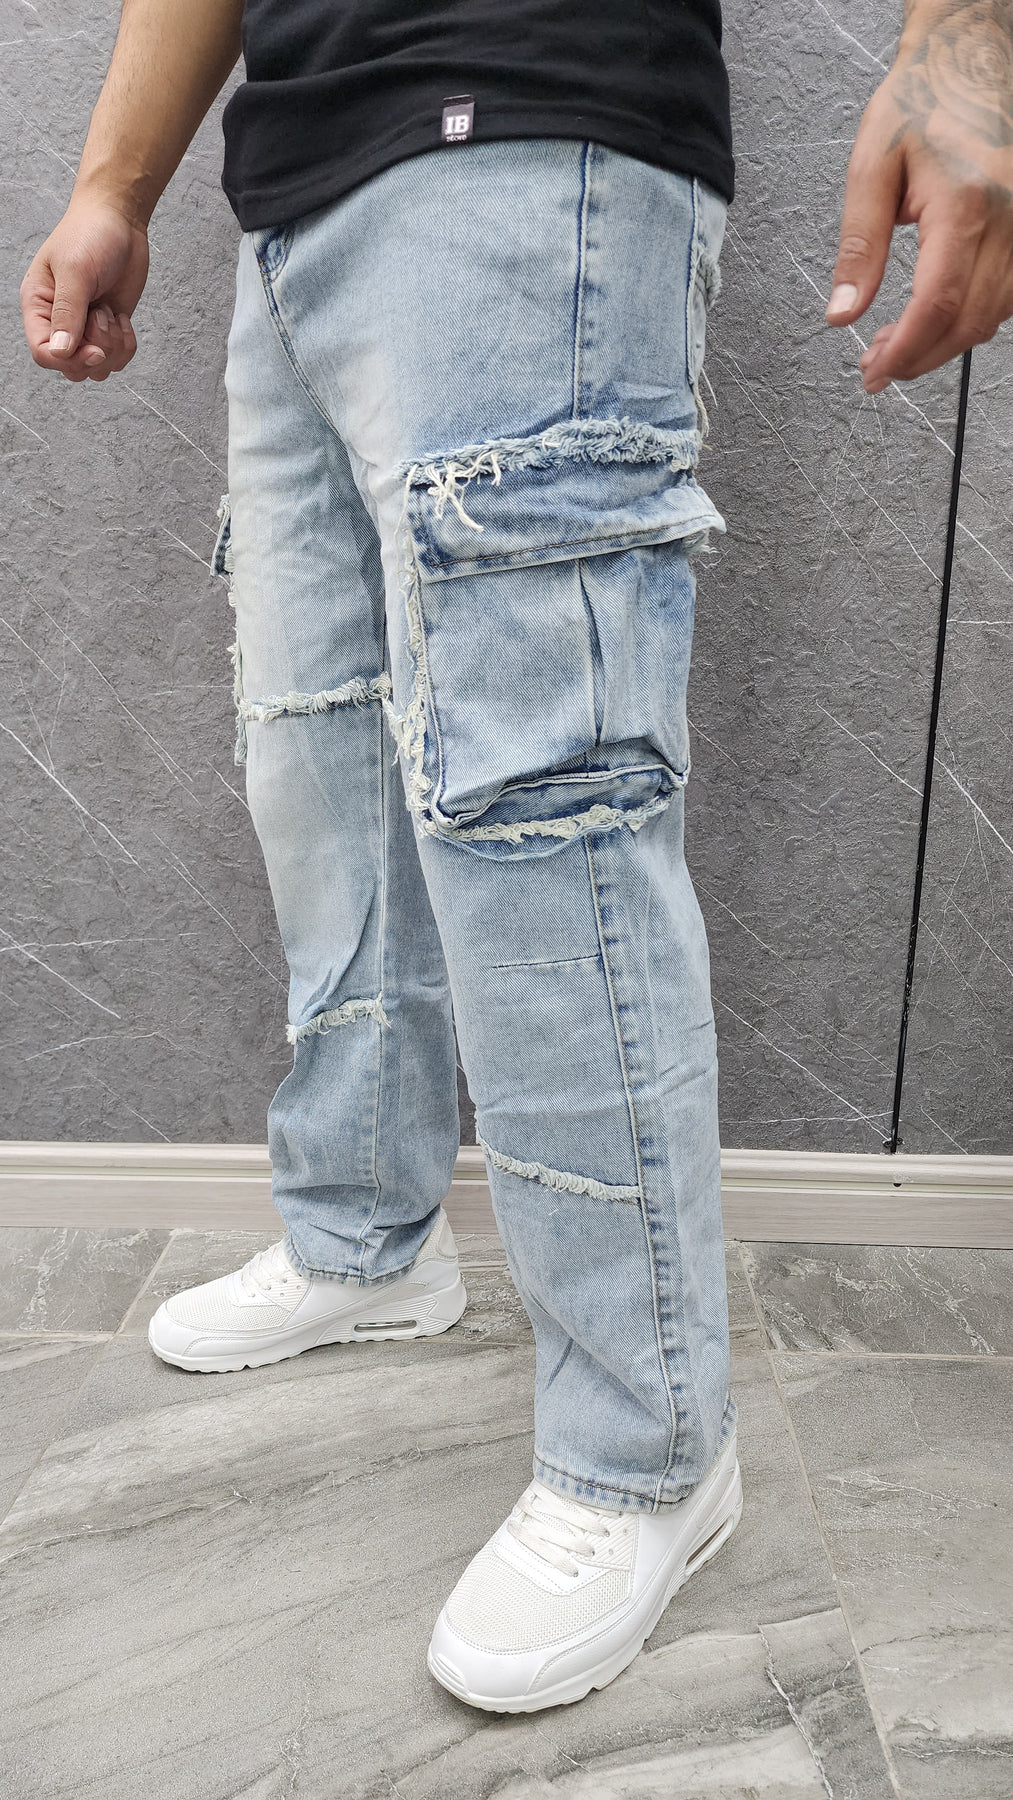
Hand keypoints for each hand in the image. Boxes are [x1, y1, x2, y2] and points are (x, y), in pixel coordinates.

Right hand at [21, 197, 148, 381]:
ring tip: (110, 311)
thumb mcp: (75, 271)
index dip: (68, 360)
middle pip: (71, 368)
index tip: (94, 350)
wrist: (120, 219)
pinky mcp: (110, 328)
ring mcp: (86, 327)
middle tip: (102, 316)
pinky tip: (122, 317)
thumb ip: (67, 313)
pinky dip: (126, 344)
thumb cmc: (89, 234)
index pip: (43, 353)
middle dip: (95, 352)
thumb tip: (60, 352)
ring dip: (112, 347)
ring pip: (97, 368)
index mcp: (39, 306)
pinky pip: (117, 359)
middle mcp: (59, 321)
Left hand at [826, 0, 1012, 390]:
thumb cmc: (922, 102)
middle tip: (877, 369)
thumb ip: (859, 246)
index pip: (938, 302)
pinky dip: (972, 318)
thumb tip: (842, 313)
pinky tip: (937, 318)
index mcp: (965, 203)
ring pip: (993, 316)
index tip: (875, 372)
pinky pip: (1009, 295)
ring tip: (897, 345)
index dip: (906, 350)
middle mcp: (1009, 218)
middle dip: (920, 357)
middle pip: (969, 321)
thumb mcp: (872, 167)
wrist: (970, 59)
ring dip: (945, 343)